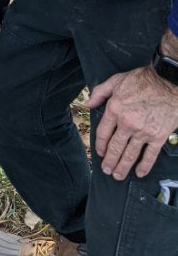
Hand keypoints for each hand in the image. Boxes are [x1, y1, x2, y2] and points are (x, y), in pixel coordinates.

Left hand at [87, 65, 177, 179]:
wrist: (168, 82)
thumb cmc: (142, 80)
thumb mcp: (116, 80)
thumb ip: (99, 92)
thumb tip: (88, 104)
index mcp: (114, 109)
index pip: (103, 133)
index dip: (100, 145)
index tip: (99, 153)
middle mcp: (127, 123)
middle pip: (115, 148)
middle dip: (109, 161)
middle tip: (106, 170)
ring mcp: (143, 132)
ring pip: (130, 155)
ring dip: (122, 167)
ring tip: (117, 176)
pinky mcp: (158, 136)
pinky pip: (150, 155)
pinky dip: (144, 166)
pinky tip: (139, 173)